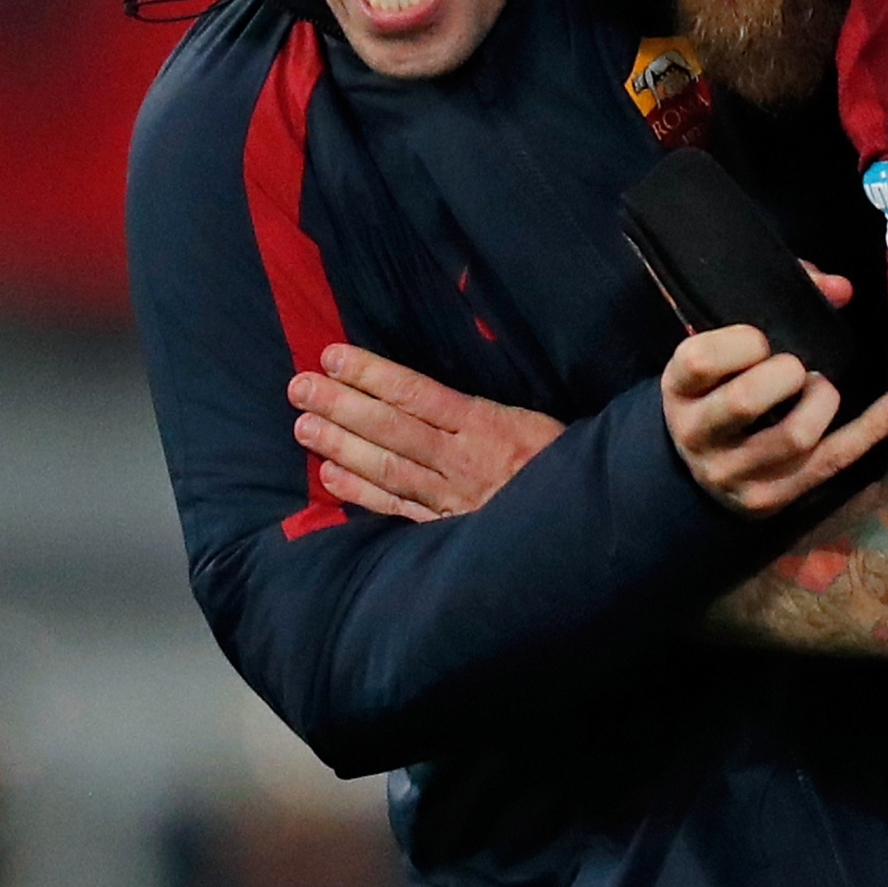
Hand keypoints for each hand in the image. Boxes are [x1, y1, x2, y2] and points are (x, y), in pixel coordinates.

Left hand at [291, 346, 565, 521]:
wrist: (587, 527)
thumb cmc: (567, 465)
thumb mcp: (543, 424)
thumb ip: (492, 411)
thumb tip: (440, 389)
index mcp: (488, 425)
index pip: (418, 393)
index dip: (372, 374)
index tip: (335, 357)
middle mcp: (463, 460)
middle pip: (391, 428)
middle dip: (342, 405)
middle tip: (300, 386)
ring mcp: (452, 496)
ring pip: (388, 467)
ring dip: (341, 446)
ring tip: (303, 426)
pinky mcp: (447, 528)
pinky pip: (397, 509)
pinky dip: (362, 495)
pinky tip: (330, 478)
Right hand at [662, 271, 887, 515]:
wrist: (701, 463)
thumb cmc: (724, 383)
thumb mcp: (726, 342)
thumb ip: (780, 299)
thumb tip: (841, 289)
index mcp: (679, 389)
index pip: (701, 359)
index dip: (740, 341)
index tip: (759, 340)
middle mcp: (698, 436)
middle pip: (747, 400)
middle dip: (786, 372)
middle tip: (795, 368)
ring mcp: (733, 474)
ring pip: (795, 436)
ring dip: (823, 399)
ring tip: (819, 388)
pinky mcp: (771, 499)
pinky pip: (833, 461)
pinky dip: (873, 428)